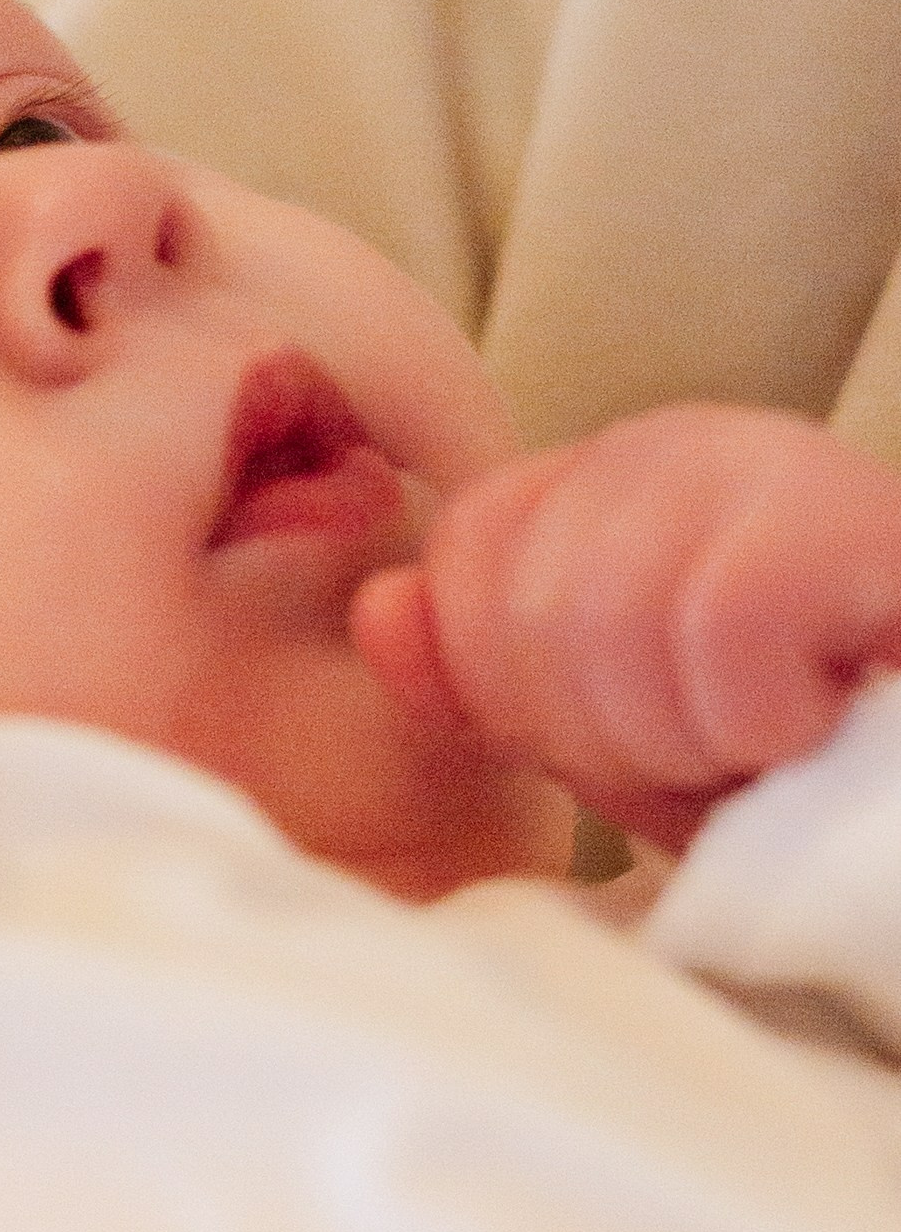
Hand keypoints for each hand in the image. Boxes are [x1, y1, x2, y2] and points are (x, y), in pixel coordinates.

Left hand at [354, 405, 900, 851]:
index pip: (470, 551)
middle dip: (611, 728)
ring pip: (611, 610)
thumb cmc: (799, 787)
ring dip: (691, 735)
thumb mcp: (616, 747)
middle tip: (721, 756)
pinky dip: (762, 718)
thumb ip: (482, 679)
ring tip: (775, 744)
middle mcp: (692, 444)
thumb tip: (379, 610)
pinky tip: (821, 729)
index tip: (640, 741)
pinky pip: (726, 618)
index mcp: (615, 485)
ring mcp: (785, 466)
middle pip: (527, 591)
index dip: (524, 688)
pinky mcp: (862, 525)